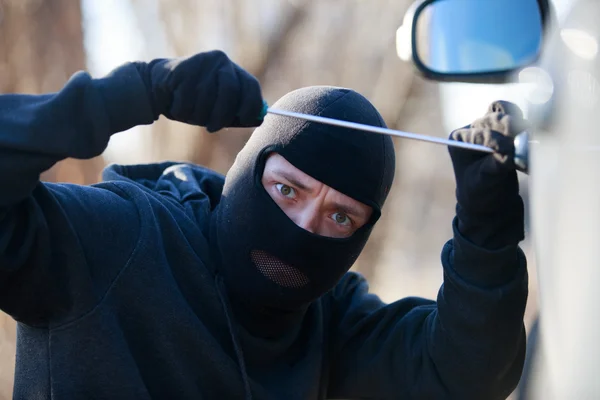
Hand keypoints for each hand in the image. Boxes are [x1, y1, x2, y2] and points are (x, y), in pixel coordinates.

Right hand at [136, 50, 264, 131]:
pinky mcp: (184, 67)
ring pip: (207, 98)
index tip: (245, 120)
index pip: (252, 87)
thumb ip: (238, 114)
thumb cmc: (194, 102)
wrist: (157, 86)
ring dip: (197, 115)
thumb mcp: (218, 109)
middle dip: (221, 116)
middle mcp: (222, 62)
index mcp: (234, 71)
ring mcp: (203, 62)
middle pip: (230, 92)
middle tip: (212, 128)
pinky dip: (182, 109)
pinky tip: (177, 105)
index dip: (251, 106)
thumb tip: (260, 119)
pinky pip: (187, 99)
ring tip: (190, 114)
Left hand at [448, 101, 528, 246]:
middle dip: (512, 129)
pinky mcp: (506, 126)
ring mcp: (489, 124)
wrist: (490, 199)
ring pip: (507, 112)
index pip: (481, 134)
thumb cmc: (481, 192)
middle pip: (494, 118)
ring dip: (521, 126)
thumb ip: (496, 165)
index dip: (498, 141)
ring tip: (530, 144)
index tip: (512, 151)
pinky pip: (516, 114)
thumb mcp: (484, 182)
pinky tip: (532, 139)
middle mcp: (472, 128)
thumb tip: (513, 154)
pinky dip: (525, 123)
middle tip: (526, 141)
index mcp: (459, 139)